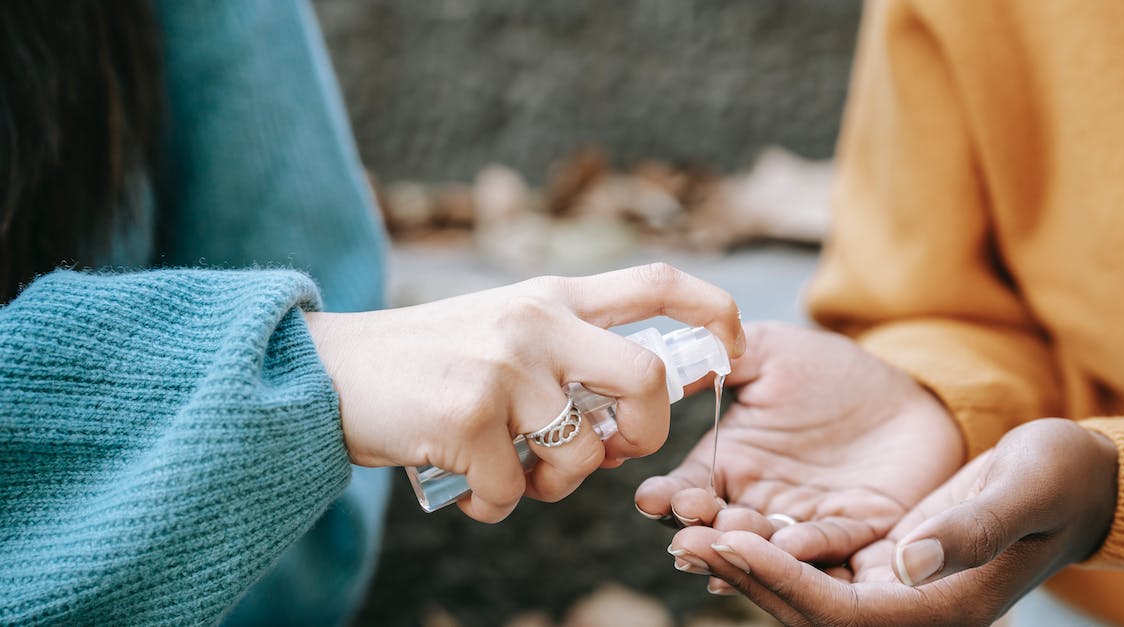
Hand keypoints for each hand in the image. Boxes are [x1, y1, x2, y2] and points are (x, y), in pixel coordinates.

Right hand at [305, 263, 743, 522]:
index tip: (736, 346)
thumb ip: (564, 355)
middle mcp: (535, 322)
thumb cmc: (426, 362)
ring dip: (555, 486)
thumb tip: (619, 429)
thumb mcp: (502, 330)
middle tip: (616, 450)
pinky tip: (469, 492)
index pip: (657, 281)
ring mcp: (502, 368)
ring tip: (515, 476)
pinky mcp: (465, 419)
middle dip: (649, 431)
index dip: (714, 310)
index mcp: (551, 296)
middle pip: (647, 378)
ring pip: (582, 454)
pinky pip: (512, 494)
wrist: (328, 371)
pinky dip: (495, 507)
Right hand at [636, 322, 962, 590]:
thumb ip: (717, 359)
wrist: (908, 392)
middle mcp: (760, 500)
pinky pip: (830, 544)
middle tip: (686, 531)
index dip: (668, 496)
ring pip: (768, 543)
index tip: (652, 499)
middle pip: (720, 526)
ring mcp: (804, 520)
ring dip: (747, 546)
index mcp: (731, 462)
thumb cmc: (832, 371)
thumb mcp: (769, 351)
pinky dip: (808, 548)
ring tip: (731, 537)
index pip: (689, 487)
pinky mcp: (856, 532)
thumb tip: (660, 366)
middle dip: (700, 530)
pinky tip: (788, 545)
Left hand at [663, 418, 1117, 624]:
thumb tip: (904, 562)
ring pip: (804, 592)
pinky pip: (816, 569)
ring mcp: (895, 590)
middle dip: (746, 575)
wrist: (1074, 480)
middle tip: (684, 536)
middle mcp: (911, 609)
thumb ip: (970, 528)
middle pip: (810, 610)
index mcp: (943, 607)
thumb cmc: (1058, 478)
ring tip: (689, 530)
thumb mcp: (1023, 490)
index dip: (783, 580)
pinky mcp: (884, 565)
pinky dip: (771, 552)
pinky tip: (730, 524)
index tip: (731, 542)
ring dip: (748, 565)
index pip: (842, 612)